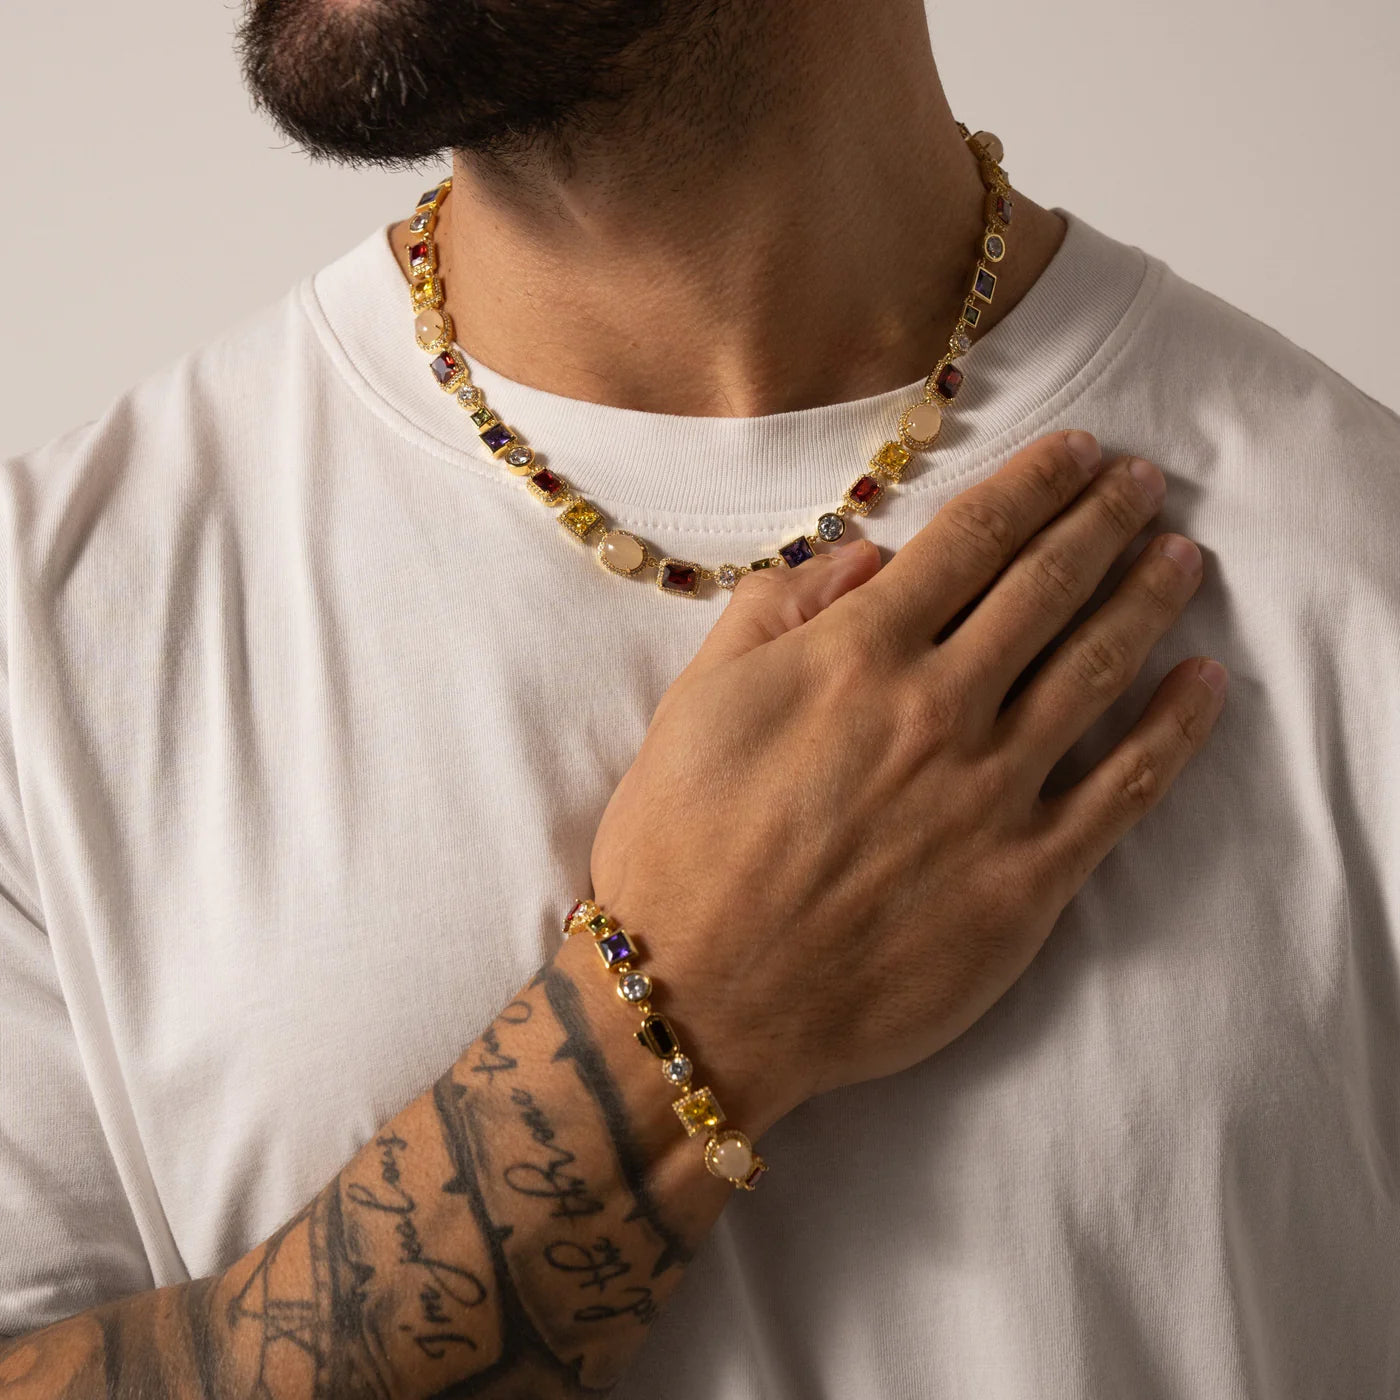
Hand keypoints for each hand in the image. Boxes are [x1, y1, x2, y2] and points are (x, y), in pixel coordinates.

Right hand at [588, 430, 1224, 1134]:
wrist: (701, 999)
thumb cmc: (680, 847)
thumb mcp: (697, 701)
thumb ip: (779, 609)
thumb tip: (865, 556)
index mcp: (858, 655)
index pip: (971, 540)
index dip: (1033, 484)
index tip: (1077, 453)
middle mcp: (940, 708)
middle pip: (1048, 587)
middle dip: (1104, 519)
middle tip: (1143, 481)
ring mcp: (993, 795)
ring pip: (1099, 668)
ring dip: (1150, 598)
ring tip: (1183, 554)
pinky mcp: (1027, 880)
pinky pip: (1124, 789)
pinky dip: (1174, 728)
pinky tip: (1206, 683)